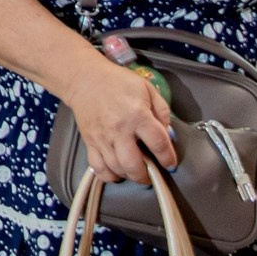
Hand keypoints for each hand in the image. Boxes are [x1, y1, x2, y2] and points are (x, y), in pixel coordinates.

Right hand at [66, 52, 176, 183]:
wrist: (86, 80)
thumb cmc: (119, 82)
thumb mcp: (148, 89)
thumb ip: (162, 111)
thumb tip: (167, 134)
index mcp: (138, 115)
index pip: (158, 143)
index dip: (168, 158)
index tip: (170, 165)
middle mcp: (119, 130)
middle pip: (134, 164)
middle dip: (146, 176)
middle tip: (151, 175)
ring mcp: (102, 138)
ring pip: (116, 169)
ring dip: (129, 175)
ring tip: (135, 171)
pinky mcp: (89, 142)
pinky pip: (98, 167)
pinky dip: (108, 175)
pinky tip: (116, 172)